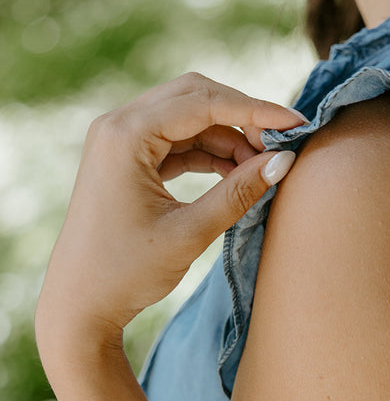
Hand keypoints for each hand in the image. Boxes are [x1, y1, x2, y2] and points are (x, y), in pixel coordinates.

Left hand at [36, 72, 300, 352]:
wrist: (80, 304)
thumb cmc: (127, 273)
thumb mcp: (190, 233)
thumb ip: (238, 194)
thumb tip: (284, 161)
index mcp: (125, 135)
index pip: (203, 102)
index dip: (256, 110)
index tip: (298, 123)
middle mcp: (117, 125)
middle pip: (194, 96)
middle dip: (243, 115)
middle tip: (283, 142)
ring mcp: (119, 140)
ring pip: (187, 117)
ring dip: (227, 136)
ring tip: (263, 166)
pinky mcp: (126, 159)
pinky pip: (175, 140)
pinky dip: (208, 152)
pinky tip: (237, 173)